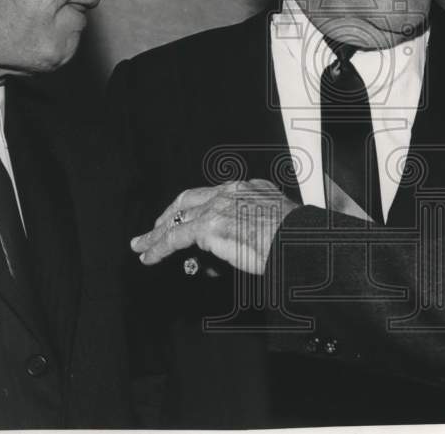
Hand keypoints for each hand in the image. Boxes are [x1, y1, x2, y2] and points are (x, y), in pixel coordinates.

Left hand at [130, 179, 298, 275]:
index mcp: (251, 188)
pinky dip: (158, 247)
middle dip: (171, 213)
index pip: (215, 195)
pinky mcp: (208, 226)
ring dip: (158, 234)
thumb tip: (238, 246)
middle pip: (191, 199)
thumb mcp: (276, 226)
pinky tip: (149, 256)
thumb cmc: (296, 240)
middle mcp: (232, 192)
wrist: (300, 242)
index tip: (190, 218)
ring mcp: (219, 206)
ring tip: (144, 246)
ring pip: (178, 217)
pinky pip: (175, 236)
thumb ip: (255, 228)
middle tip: (156, 227)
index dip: (198, 208)